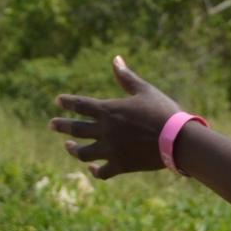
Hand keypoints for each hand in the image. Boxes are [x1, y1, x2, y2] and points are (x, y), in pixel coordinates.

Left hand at [49, 55, 181, 178]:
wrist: (178, 139)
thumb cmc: (163, 111)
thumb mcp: (144, 90)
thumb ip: (126, 77)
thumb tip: (115, 59)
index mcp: (109, 110)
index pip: (81, 105)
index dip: (68, 102)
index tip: (58, 101)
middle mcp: (105, 131)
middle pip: (75, 129)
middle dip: (61, 126)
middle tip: (52, 125)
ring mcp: (111, 150)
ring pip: (83, 153)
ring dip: (73, 150)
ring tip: (67, 147)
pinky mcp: (121, 165)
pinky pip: (102, 171)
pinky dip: (95, 170)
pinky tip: (92, 168)